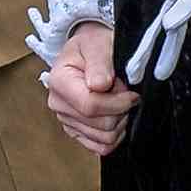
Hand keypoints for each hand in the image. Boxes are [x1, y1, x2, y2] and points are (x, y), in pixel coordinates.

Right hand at [46, 21, 137, 154]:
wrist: (89, 50)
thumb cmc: (93, 44)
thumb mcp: (98, 43)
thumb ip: (100, 62)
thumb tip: (99, 85)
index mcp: (59, 81)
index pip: (90, 105)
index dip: (117, 102)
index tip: (131, 93)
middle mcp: (58, 104)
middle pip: (100, 124)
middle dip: (120, 109)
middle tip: (122, 90)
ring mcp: (67, 120)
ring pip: (104, 138)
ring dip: (120, 121)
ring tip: (118, 100)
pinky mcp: (77, 131)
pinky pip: (100, 147)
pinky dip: (115, 135)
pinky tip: (117, 116)